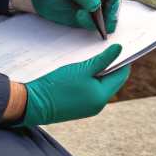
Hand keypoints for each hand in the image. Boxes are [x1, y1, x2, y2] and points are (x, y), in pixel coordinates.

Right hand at [12, 44, 130, 126]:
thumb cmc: (57, 85)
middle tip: (105, 49)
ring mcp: (88, 108)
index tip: (119, 47)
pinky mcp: (79, 108)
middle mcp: (98, 105)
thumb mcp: (82, 69)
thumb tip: (119, 50)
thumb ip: (102, 60)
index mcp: (101, 97)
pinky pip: (91, 92)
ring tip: (92, 58)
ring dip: (99, 73)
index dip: (122, 61)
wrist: (33, 104)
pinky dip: (90, 81)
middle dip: (110, 66)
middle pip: (111, 82)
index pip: (120, 76)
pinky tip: (83, 70)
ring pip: (100, 86)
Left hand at [31, 0, 121, 32]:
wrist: (43, 0)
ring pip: (113, 14)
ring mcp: (101, 3)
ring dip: (106, 21)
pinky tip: (83, 22)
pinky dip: (99, 27)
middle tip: (105, 24)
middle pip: (117, 0)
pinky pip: (104, 24)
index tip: (110, 7)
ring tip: (88, 22)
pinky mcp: (96, 17)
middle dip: (113, 12)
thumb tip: (97, 6)